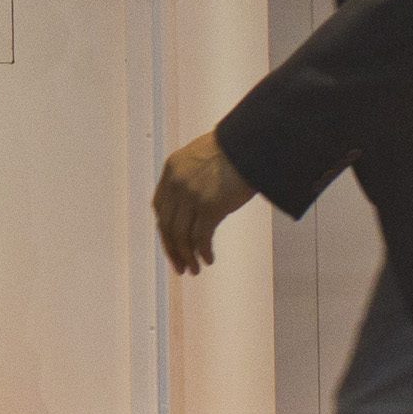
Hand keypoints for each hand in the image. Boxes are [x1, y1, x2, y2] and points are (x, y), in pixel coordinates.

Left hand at [151, 131, 257, 275]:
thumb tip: (192, 205)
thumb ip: (190, 177)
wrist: (252, 143)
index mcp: (172, 170)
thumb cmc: (234, 149)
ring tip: (194, 270)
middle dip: (172, 250)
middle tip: (180, 267)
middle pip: (167, 226)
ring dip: (187, 257)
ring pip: (182, 236)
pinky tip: (209, 260)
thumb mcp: (201, 158)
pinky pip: (201, 238)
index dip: (165, 229)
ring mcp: (192, 196)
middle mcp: (177, 184)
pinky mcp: (210, 207)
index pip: (159, 208)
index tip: (172, 244)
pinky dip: (203, 252)